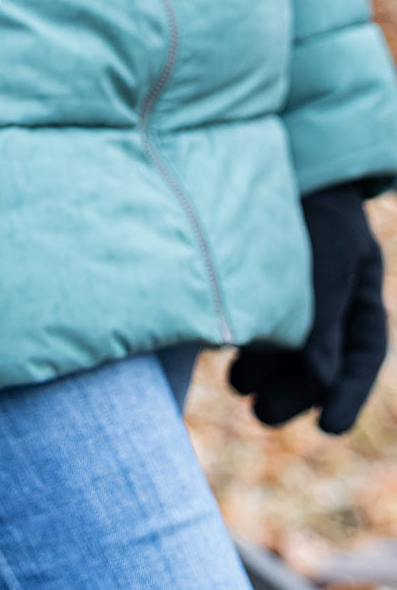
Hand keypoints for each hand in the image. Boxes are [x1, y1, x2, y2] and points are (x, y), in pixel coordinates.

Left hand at [229, 182, 387, 433]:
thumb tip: (321, 380)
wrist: (281, 161)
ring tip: (238, 386)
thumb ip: (323, 318)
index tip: (329, 428)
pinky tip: (224, 357)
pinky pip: (257, 329)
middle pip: (319, 365)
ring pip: (284, 354)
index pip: (364, 356)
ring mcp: (292, 294)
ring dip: (264, 377)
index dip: (349, 395)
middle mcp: (328, 302)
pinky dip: (245, 349)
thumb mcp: (329, 257)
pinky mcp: (256, 286)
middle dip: (294, 394)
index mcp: (359, 294)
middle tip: (263, 414)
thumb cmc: (312, 205)